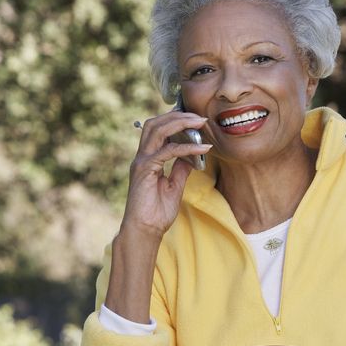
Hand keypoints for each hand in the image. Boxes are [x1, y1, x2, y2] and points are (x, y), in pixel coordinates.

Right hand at [122, 111, 210, 240]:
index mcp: (148, 159)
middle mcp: (143, 157)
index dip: (176, 121)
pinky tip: (203, 147)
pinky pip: (168, 151)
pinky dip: (187, 147)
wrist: (145, 230)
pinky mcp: (145, 170)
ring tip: (201, 122)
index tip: (198, 121)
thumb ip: (181, 169)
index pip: (159, 130)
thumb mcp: (175, 187)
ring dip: (180, 123)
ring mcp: (142, 162)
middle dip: (178, 115)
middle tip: (201, 116)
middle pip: (156, 123)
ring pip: (158, 130)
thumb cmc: (156, 212)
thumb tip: (192, 156)